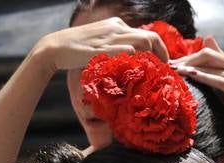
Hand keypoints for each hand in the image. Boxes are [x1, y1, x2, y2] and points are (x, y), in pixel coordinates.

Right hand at [34, 17, 167, 74]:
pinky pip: (128, 51)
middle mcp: (117, 27)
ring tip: (158, 74)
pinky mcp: (104, 48)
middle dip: (164, 55)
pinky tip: (142, 74)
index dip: (160, 51)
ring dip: (155, 58)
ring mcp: (111, 36)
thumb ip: (117, 50)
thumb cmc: (77, 51)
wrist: (55, 48)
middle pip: (151, 37)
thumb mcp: (101, 46)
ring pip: (144, 42)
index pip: (147, 35)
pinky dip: (138, 61)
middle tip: (168, 72)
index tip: (165, 66)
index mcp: (117, 25)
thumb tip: (132, 63)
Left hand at [170, 36, 223, 140]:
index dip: (188, 56)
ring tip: (176, 71)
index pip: (207, 53)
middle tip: (169, 67)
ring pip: (213, 66)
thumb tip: (202, 66)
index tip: (171, 64)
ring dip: (192, 67)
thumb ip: (217, 75)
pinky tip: (192, 76)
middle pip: (208, 55)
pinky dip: (206, 77)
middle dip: (187, 59)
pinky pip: (221, 81)